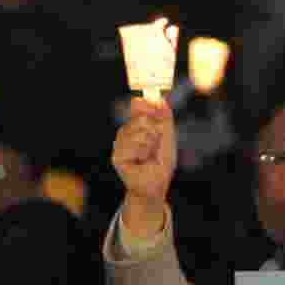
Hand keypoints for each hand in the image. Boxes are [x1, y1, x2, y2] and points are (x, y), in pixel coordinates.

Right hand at [111, 97, 175, 236]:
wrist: (156, 185)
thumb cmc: (161, 163)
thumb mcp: (167, 137)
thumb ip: (164, 119)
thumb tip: (160, 99)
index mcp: (137, 125)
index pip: (138, 104)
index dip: (146, 104)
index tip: (155, 108)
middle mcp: (127, 132)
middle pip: (141, 118)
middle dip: (155, 132)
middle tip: (155, 145)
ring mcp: (120, 144)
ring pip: (138, 132)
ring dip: (150, 144)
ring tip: (148, 155)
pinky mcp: (116, 156)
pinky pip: (132, 145)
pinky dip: (142, 153)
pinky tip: (141, 161)